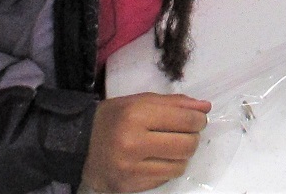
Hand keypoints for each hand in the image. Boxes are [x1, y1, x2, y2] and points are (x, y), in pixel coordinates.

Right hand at [82, 92, 211, 192]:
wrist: (80, 144)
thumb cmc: (113, 117)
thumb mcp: (140, 101)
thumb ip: (175, 103)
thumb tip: (206, 107)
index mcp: (136, 115)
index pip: (186, 120)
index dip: (198, 119)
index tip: (197, 119)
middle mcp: (133, 143)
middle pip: (186, 145)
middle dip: (193, 138)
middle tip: (186, 133)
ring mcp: (131, 169)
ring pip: (179, 166)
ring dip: (181, 155)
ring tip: (170, 147)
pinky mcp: (130, 187)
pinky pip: (165, 179)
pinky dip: (167, 168)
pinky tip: (157, 159)